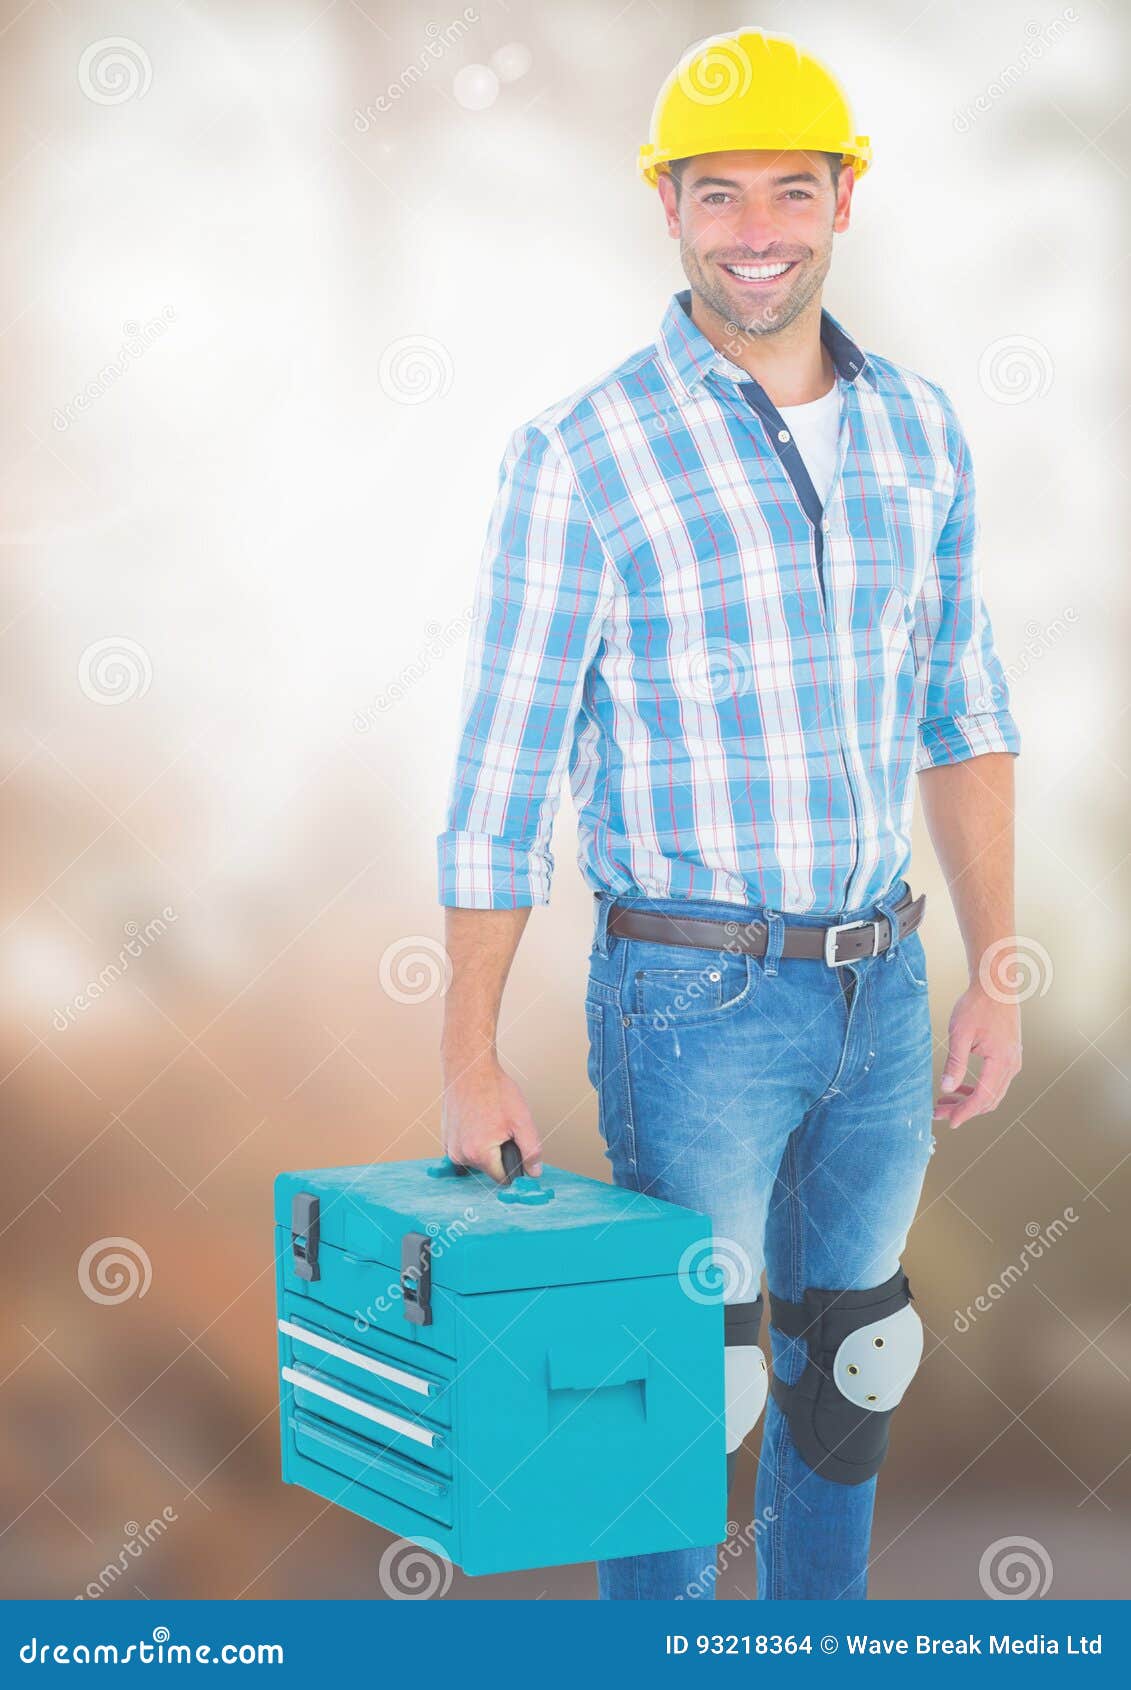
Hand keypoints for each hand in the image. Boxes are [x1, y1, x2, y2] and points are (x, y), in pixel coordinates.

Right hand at [441, 1053, 541, 1182]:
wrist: (469, 1067)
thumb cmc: (494, 1089)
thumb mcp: (521, 1119)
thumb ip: (531, 1150)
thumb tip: (534, 1172)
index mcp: (480, 1154)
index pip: (503, 1179)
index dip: (514, 1165)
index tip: (516, 1148)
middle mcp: (460, 1155)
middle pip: (489, 1169)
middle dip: (499, 1153)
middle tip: (502, 1127)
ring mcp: (449, 1147)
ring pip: (476, 1159)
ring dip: (485, 1146)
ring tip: (490, 1121)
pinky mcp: (445, 1138)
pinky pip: (464, 1149)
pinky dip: (472, 1139)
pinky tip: (478, 1121)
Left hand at [933, 981, 1021, 1128]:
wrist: (995, 987)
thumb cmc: (976, 1006)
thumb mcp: (960, 1034)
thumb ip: (955, 1063)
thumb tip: (946, 1088)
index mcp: (1001, 1061)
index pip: (983, 1097)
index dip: (965, 1112)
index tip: (949, 1122)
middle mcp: (1011, 1065)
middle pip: (988, 1100)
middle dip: (964, 1110)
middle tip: (939, 1112)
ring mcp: (1012, 1062)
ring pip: (992, 1093)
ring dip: (970, 1101)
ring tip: (944, 1101)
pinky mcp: (1009, 1057)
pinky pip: (994, 1082)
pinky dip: (978, 1089)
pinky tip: (959, 1088)